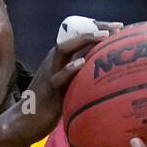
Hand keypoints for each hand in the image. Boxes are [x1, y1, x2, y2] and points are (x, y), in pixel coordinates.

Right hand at [1, 19, 120, 145]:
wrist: (26, 121)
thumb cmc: (51, 105)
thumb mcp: (68, 87)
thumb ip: (82, 78)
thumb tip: (108, 78)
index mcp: (60, 59)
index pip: (79, 37)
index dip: (98, 29)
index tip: (120, 26)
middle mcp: (55, 60)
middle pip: (74, 36)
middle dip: (95, 29)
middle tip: (117, 27)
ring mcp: (50, 72)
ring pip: (63, 49)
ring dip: (84, 40)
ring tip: (103, 36)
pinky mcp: (48, 89)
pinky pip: (58, 77)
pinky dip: (70, 68)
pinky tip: (82, 63)